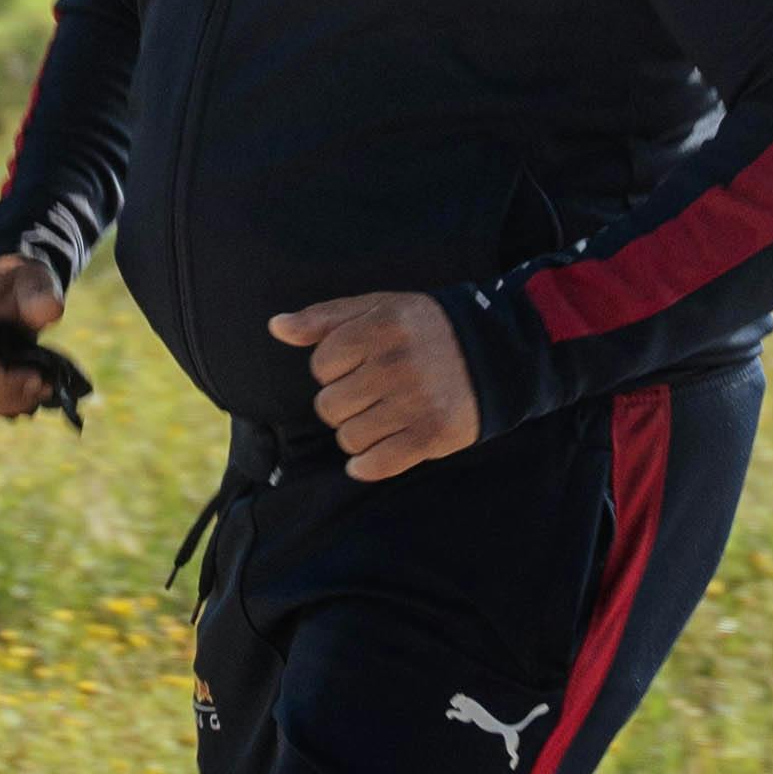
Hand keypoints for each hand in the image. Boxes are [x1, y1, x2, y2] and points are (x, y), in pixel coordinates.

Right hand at [0, 254, 69, 422]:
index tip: (39, 380)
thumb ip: (42, 294)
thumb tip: (51, 309)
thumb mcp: (34, 280)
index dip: (6, 384)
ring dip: (3, 405)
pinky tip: (15, 393)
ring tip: (32, 392)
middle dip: (9, 398)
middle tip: (43, 388)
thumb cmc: (15, 283)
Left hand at [271, 292, 479, 479]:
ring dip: (357, 434)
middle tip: (369, 395)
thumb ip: (324, 318)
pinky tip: (372, 455)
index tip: (357, 367)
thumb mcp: (378, 308)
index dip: (333, 369)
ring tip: (380, 418)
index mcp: (381, 327)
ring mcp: (416, 402)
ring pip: (350, 437)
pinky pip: (377, 464)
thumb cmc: (426, 329)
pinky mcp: (432, 436)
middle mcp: (397, 364)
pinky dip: (367, 465)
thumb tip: (276, 326)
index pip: (321, 365)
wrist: (497, 353)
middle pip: (330, 406)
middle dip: (343, 404)